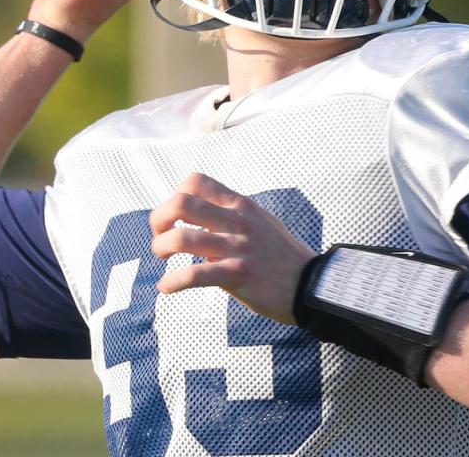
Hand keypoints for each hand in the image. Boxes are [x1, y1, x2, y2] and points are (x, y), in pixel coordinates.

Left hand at [150, 173, 315, 324]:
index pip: (196, 182)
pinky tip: (166, 288)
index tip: (174, 218)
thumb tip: (202, 215)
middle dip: (158, 220)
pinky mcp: (237, 275)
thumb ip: (233, 215)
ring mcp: (237, 247)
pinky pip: (194, 275)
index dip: (174, 196)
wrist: (310, 285)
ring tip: (163, 260)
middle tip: (160, 237)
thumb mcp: (261, 221)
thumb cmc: (282, 256)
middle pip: (180, 204)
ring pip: (182, 238)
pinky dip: (172, 282)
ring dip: (161, 248)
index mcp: (240, 205)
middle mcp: (237, 221)